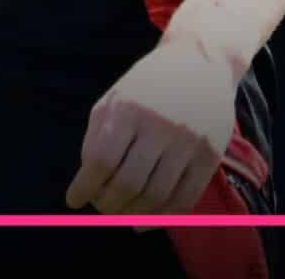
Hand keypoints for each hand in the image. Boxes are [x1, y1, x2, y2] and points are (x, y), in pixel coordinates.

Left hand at [64, 38, 237, 216]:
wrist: (199, 62)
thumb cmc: (147, 86)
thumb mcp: (113, 100)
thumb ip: (96, 139)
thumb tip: (88, 184)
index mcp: (128, 109)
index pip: (102, 160)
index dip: (85, 186)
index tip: (74, 200)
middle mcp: (160, 125)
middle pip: (129, 183)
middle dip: (108, 203)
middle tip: (101, 206)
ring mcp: (188, 142)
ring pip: (157, 196)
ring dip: (133, 214)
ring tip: (121, 214)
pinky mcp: (210, 155)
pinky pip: (185, 199)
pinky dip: (162, 217)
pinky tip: (146, 221)